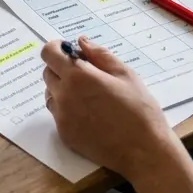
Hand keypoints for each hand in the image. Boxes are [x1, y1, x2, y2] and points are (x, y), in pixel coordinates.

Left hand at [41, 37, 178, 180]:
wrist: (144, 151)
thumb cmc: (140, 110)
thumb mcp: (125, 74)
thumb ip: (100, 55)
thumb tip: (81, 41)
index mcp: (78, 76)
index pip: (49, 53)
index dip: (57, 49)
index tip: (69, 51)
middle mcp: (64, 95)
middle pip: (48, 73)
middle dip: (61, 69)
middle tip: (86, 75)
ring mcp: (62, 117)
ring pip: (50, 94)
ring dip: (62, 89)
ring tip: (88, 96)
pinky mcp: (64, 134)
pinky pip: (57, 114)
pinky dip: (67, 109)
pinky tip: (89, 114)